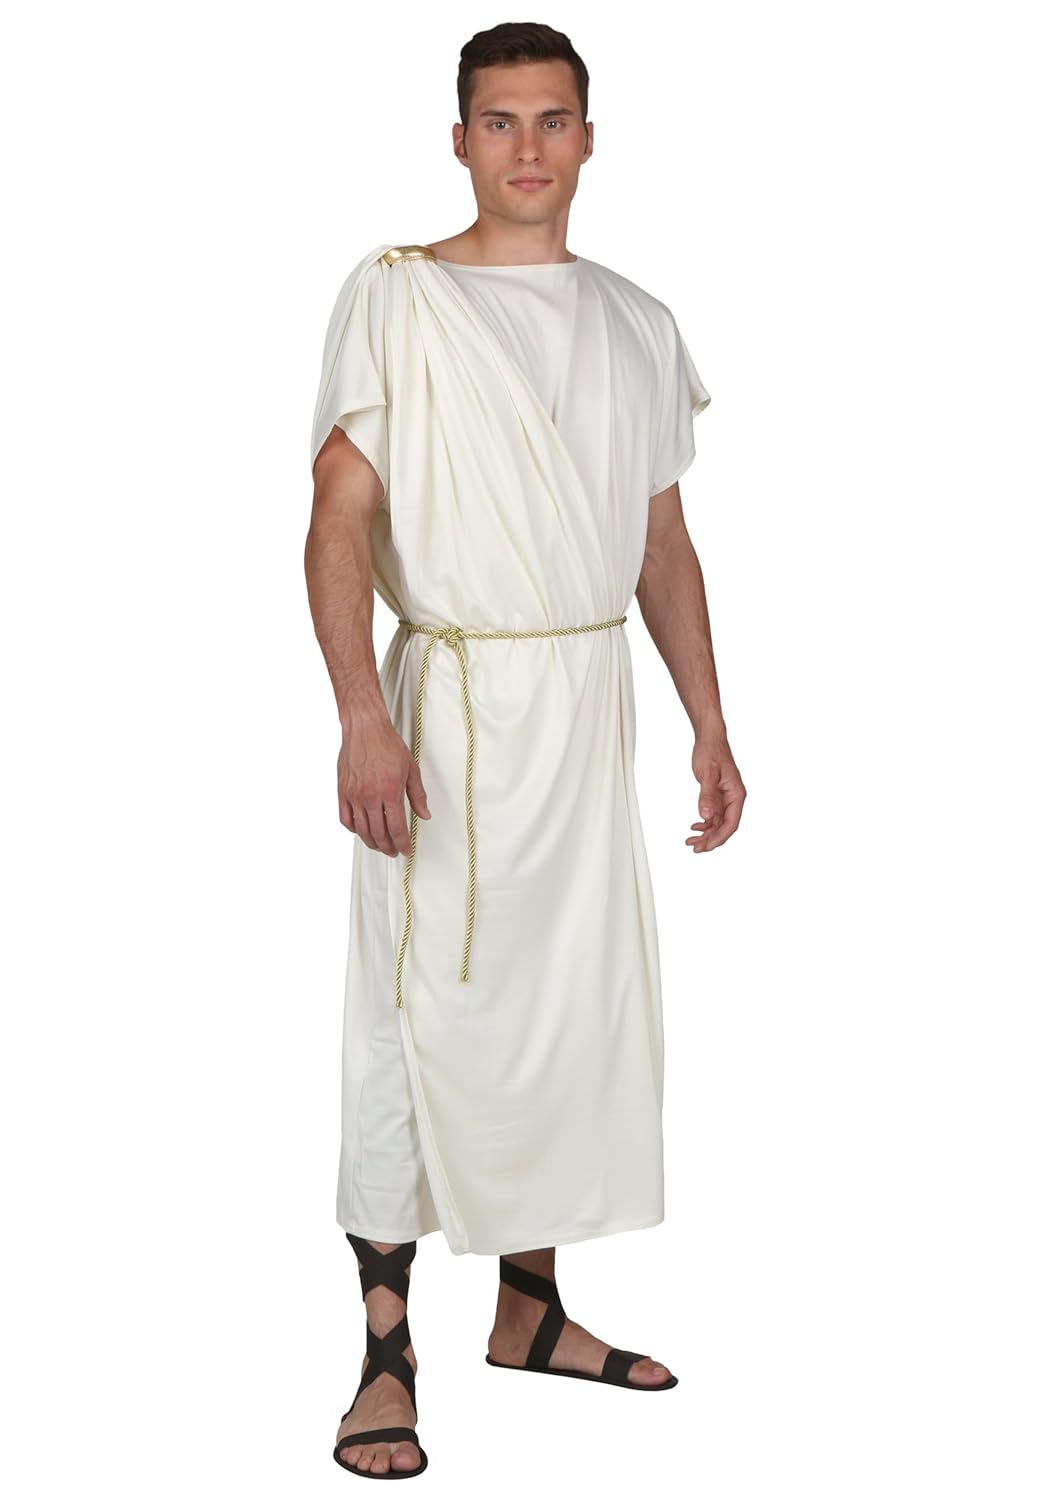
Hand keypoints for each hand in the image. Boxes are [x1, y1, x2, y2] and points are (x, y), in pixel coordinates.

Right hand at [338, 714, 430, 856]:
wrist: (365, 729)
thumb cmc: (388, 745)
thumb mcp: (410, 769)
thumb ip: (418, 795)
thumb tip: (424, 815)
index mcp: (390, 792)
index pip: (397, 828)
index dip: (402, 843)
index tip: (406, 850)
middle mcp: (370, 796)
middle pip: (379, 833)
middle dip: (388, 847)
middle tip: (393, 851)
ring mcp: (354, 795)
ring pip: (362, 830)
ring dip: (372, 842)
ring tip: (380, 846)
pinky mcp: (342, 791)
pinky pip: (346, 819)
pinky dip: (354, 829)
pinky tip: (361, 831)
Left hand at [687, 737, 745, 852]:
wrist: (709, 739)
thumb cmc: (712, 752)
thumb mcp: (707, 774)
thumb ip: (707, 795)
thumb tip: (706, 816)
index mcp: (736, 794)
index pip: (731, 823)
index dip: (719, 837)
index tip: (707, 846)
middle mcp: (733, 798)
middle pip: (725, 827)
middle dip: (711, 839)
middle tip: (695, 848)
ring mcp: (725, 798)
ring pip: (718, 823)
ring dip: (706, 833)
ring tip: (691, 841)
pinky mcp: (717, 795)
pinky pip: (713, 815)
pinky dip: (704, 823)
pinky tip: (695, 828)